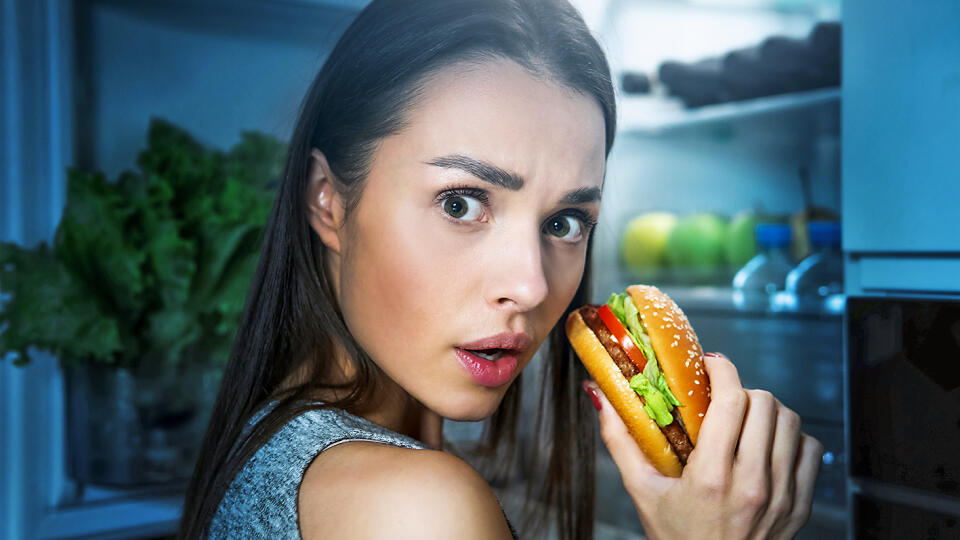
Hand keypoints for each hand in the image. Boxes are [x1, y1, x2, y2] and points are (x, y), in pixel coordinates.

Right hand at [584, 352, 823, 539]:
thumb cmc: (675, 538)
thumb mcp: (642, 492)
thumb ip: (620, 440)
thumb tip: (598, 395)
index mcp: (711, 478)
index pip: (731, 401)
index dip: (723, 371)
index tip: (711, 365)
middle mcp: (752, 484)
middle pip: (765, 403)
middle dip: (742, 391)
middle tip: (723, 399)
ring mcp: (782, 496)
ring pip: (791, 421)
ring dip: (768, 411)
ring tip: (746, 420)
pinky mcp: (800, 506)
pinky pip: (810, 450)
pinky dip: (792, 438)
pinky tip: (769, 446)